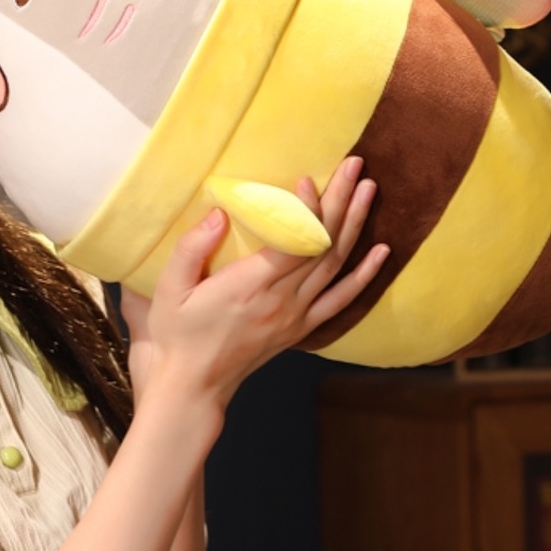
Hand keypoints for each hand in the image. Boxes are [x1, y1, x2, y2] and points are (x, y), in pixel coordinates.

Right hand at [120, 156, 387, 409]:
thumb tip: (219, 214)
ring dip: (356, 226)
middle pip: (323, 245)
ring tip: (370, 190)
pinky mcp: (301, 329)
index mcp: (250, 286)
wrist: (192, 385)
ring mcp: (296, 316)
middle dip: (342, 202)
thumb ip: (192, 248)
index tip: (309, 179)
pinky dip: (364, 276)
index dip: (308, 209)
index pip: (294, 241)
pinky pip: (341, 299)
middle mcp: (282, 300)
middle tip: (356, 166)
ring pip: (336, 265)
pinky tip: (381, 253)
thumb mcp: (169, 289)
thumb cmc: (177, 334)